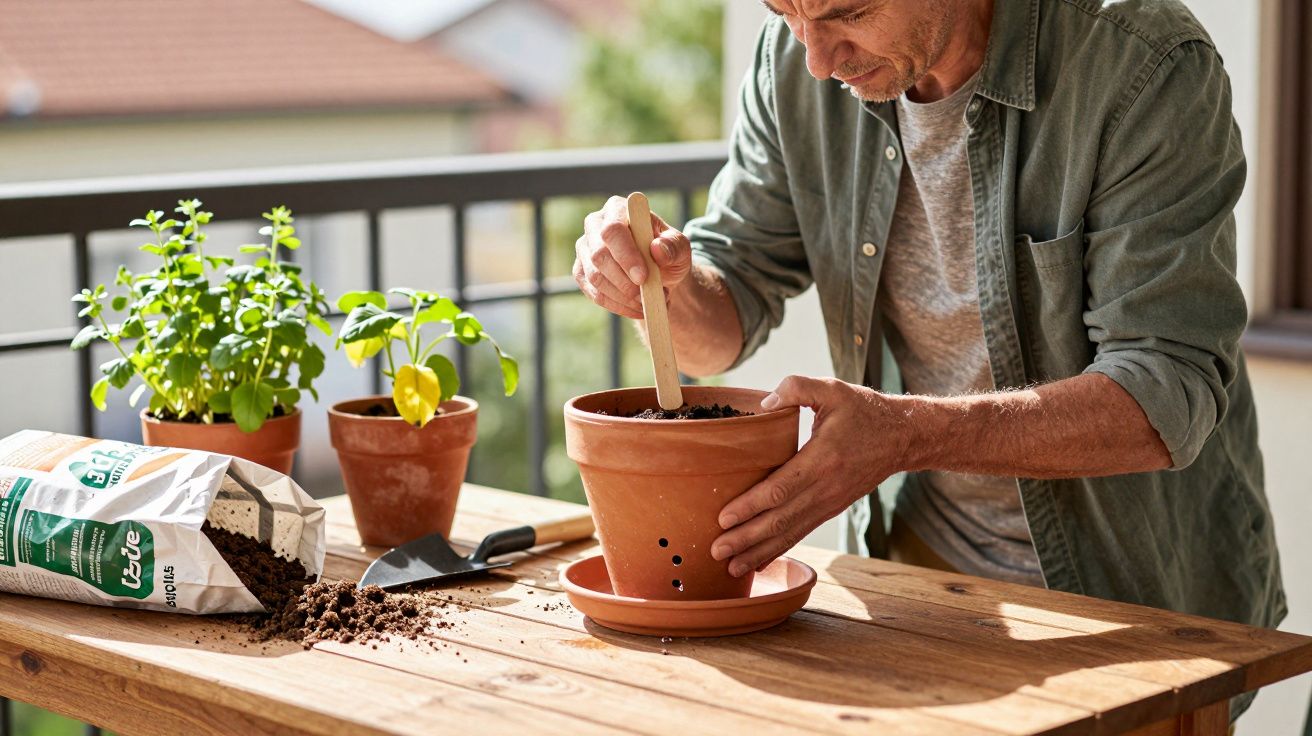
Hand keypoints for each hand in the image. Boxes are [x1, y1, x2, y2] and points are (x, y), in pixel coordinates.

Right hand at [573, 195, 691, 318]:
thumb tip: (657, 249)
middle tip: (646, 296)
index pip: (613, 229)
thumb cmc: (669, 252)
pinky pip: (594, 293)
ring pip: (595, 277)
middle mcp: (595, 225)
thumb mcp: (680, 248)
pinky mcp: (582, 271)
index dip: (626, 255)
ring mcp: (585, 248)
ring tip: (647, 302)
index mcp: (618, 209)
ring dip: (623, 296)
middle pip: (599, 255)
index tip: (643, 277)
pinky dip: (617, 305)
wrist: (659, 271)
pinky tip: (635, 308)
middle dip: (624, 281)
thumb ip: (673, 246)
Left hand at [711, 376, 912, 576]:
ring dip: (759, 551)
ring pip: (790, 532)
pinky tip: (758, 562)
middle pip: (781, 519)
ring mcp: (830, 502)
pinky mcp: (832, 508)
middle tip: (716, 551)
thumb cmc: (863, 410)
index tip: (723, 518)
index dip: (751, 505)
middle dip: (747, 538)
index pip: (781, 488)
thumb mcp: (831, 389)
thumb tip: (763, 404)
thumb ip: (796, 388)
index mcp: (823, 458)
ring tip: (731, 568)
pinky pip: (801, 532)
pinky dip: (779, 549)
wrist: (902, 437)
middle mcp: (827, 487)